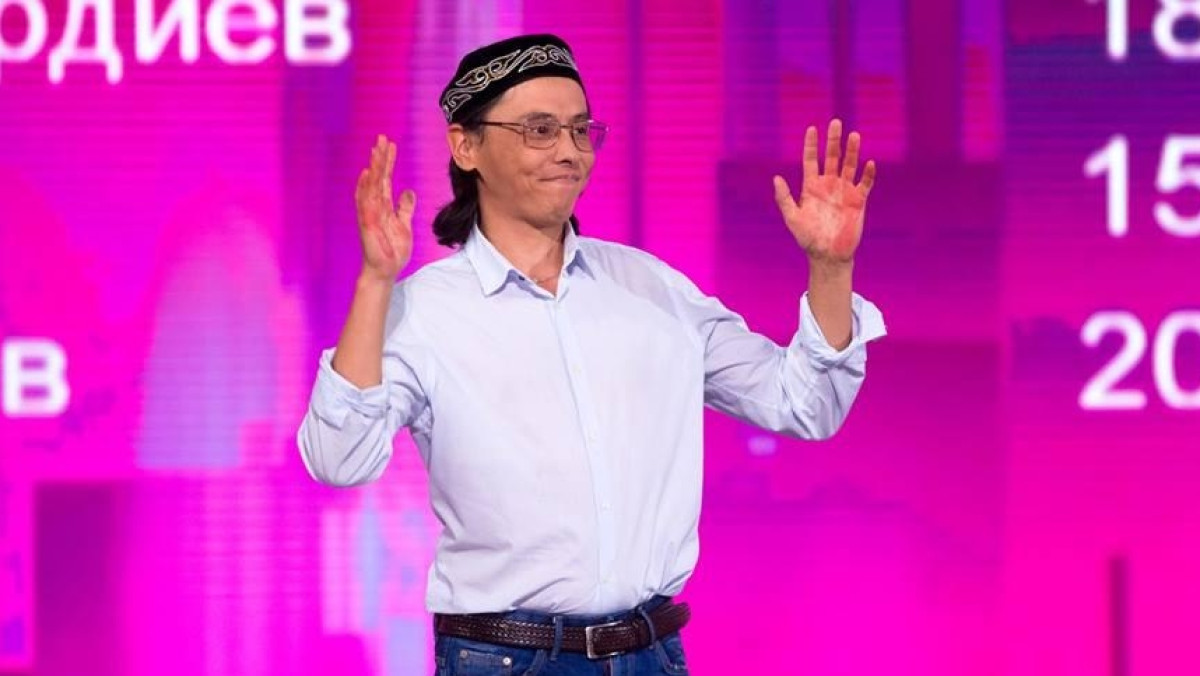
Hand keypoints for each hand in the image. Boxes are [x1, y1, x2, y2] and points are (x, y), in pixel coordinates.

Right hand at [355, 134, 414, 281]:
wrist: (386, 269)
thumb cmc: (392, 250)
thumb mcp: (404, 225)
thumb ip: (405, 208)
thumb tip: (408, 192)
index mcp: (384, 206)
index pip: (385, 179)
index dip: (388, 162)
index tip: (390, 145)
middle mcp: (375, 206)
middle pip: (377, 177)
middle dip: (380, 158)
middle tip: (382, 138)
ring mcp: (370, 214)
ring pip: (371, 186)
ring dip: (374, 168)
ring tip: (376, 150)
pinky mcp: (367, 223)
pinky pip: (366, 203)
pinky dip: (366, 188)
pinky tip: (368, 174)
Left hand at [772, 119, 875, 264]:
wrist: (827, 255)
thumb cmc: (807, 238)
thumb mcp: (792, 218)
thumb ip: (785, 198)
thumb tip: (776, 179)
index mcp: (811, 186)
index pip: (811, 160)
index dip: (811, 145)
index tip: (812, 128)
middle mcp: (828, 185)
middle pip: (831, 157)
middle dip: (833, 140)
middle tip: (836, 122)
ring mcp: (844, 191)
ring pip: (849, 166)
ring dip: (852, 151)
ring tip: (854, 135)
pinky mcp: (858, 201)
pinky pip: (864, 184)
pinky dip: (867, 174)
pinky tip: (869, 163)